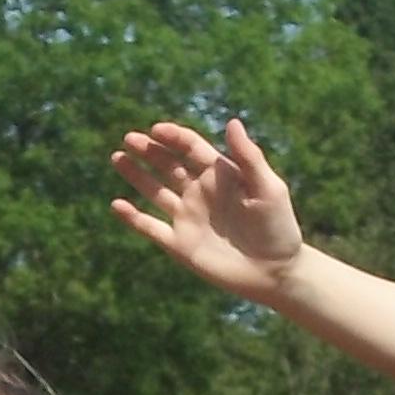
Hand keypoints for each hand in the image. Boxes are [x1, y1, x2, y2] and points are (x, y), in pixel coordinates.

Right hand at [109, 118, 305, 294]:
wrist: (275, 272)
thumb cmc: (278, 227)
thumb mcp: (268, 188)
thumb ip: (249, 157)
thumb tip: (232, 122)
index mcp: (219, 175)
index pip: (190, 147)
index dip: (173, 136)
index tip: (156, 130)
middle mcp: (199, 192)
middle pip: (168, 164)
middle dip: (149, 150)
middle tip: (130, 138)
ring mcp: (187, 217)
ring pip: (154, 191)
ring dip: (136, 174)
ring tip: (117, 157)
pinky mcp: (179, 244)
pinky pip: (150, 227)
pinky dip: (132, 217)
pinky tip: (117, 204)